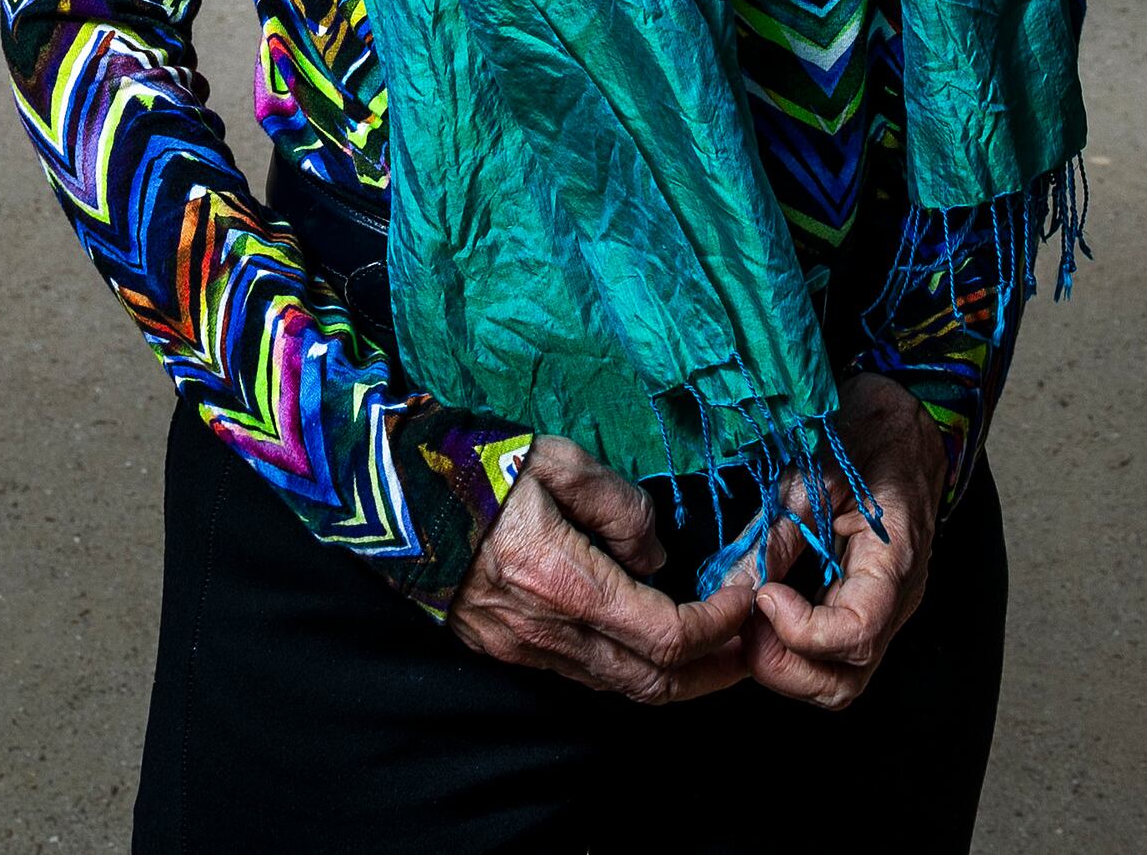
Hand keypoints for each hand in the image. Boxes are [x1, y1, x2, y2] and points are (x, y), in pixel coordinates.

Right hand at [447, 432, 760, 702]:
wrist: (391, 500)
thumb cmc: (472, 467)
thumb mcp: (553, 457)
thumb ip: (618, 504)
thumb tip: (657, 555)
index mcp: (562, 581)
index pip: (668, 634)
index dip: (721, 623)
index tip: (745, 590)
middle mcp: (547, 632)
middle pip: (655, 684)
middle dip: (718, 670)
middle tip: (755, 640)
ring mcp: (527, 650)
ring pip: (624, 689)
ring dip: (683, 678)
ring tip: (721, 647)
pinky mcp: (511, 651)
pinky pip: (591, 678)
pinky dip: (638, 670)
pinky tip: (658, 643)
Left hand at [742, 372, 942, 709]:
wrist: (907, 418)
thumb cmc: (868, 432)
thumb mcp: (814, 471)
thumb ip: (776, 534)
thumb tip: (730, 590)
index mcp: (893, 562)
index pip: (855, 637)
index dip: (800, 631)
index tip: (765, 594)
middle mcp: (895, 601)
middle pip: (844, 682)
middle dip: (784, 667)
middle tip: (744, 623)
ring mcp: (882, 609)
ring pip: (837, 680)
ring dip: (785, 665)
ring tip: (751, 618)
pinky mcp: (864, 606)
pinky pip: (830, 654)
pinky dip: (790, 648)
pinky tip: (764, 611)